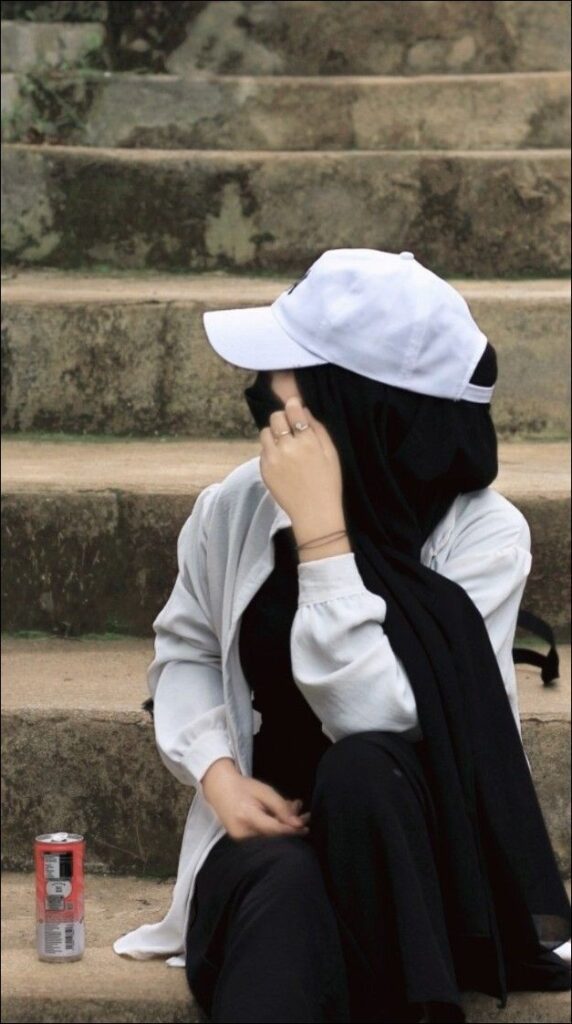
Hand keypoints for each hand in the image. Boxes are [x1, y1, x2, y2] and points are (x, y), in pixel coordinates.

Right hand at [201, 757, 310, 838]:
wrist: (219, 788)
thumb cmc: (243, 787)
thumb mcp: (264, 791)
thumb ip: (281, 807)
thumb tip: (298, 824)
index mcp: (247, 816)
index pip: (274, 830)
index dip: (291, 830)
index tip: (305, 826)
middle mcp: (242, 831)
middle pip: (274, 836)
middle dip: (292, 827)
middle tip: (306, 817)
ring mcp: (240, 838)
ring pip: (269, 837)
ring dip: (284, 826)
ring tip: (296, 812)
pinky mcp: (240, 840)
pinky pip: (262, 836)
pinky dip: (274, 828)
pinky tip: (281, 817)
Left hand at [259, 396, 343, 529]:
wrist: (314, 512)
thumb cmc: (327, 482)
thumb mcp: (331, 453)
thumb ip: (318, 429)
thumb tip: (304, 411)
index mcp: (307, 442)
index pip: (293, 411)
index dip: (293, 404)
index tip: (294, 404)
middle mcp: (287, 448)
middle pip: (275, 418)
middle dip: (282, 418)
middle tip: (289, 426)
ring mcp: (273, 459)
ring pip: (265, 432)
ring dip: (274, 433)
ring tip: (284, 444)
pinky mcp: (264, 470)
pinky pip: (263, 450)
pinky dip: (271, 450)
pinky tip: (282, 461)